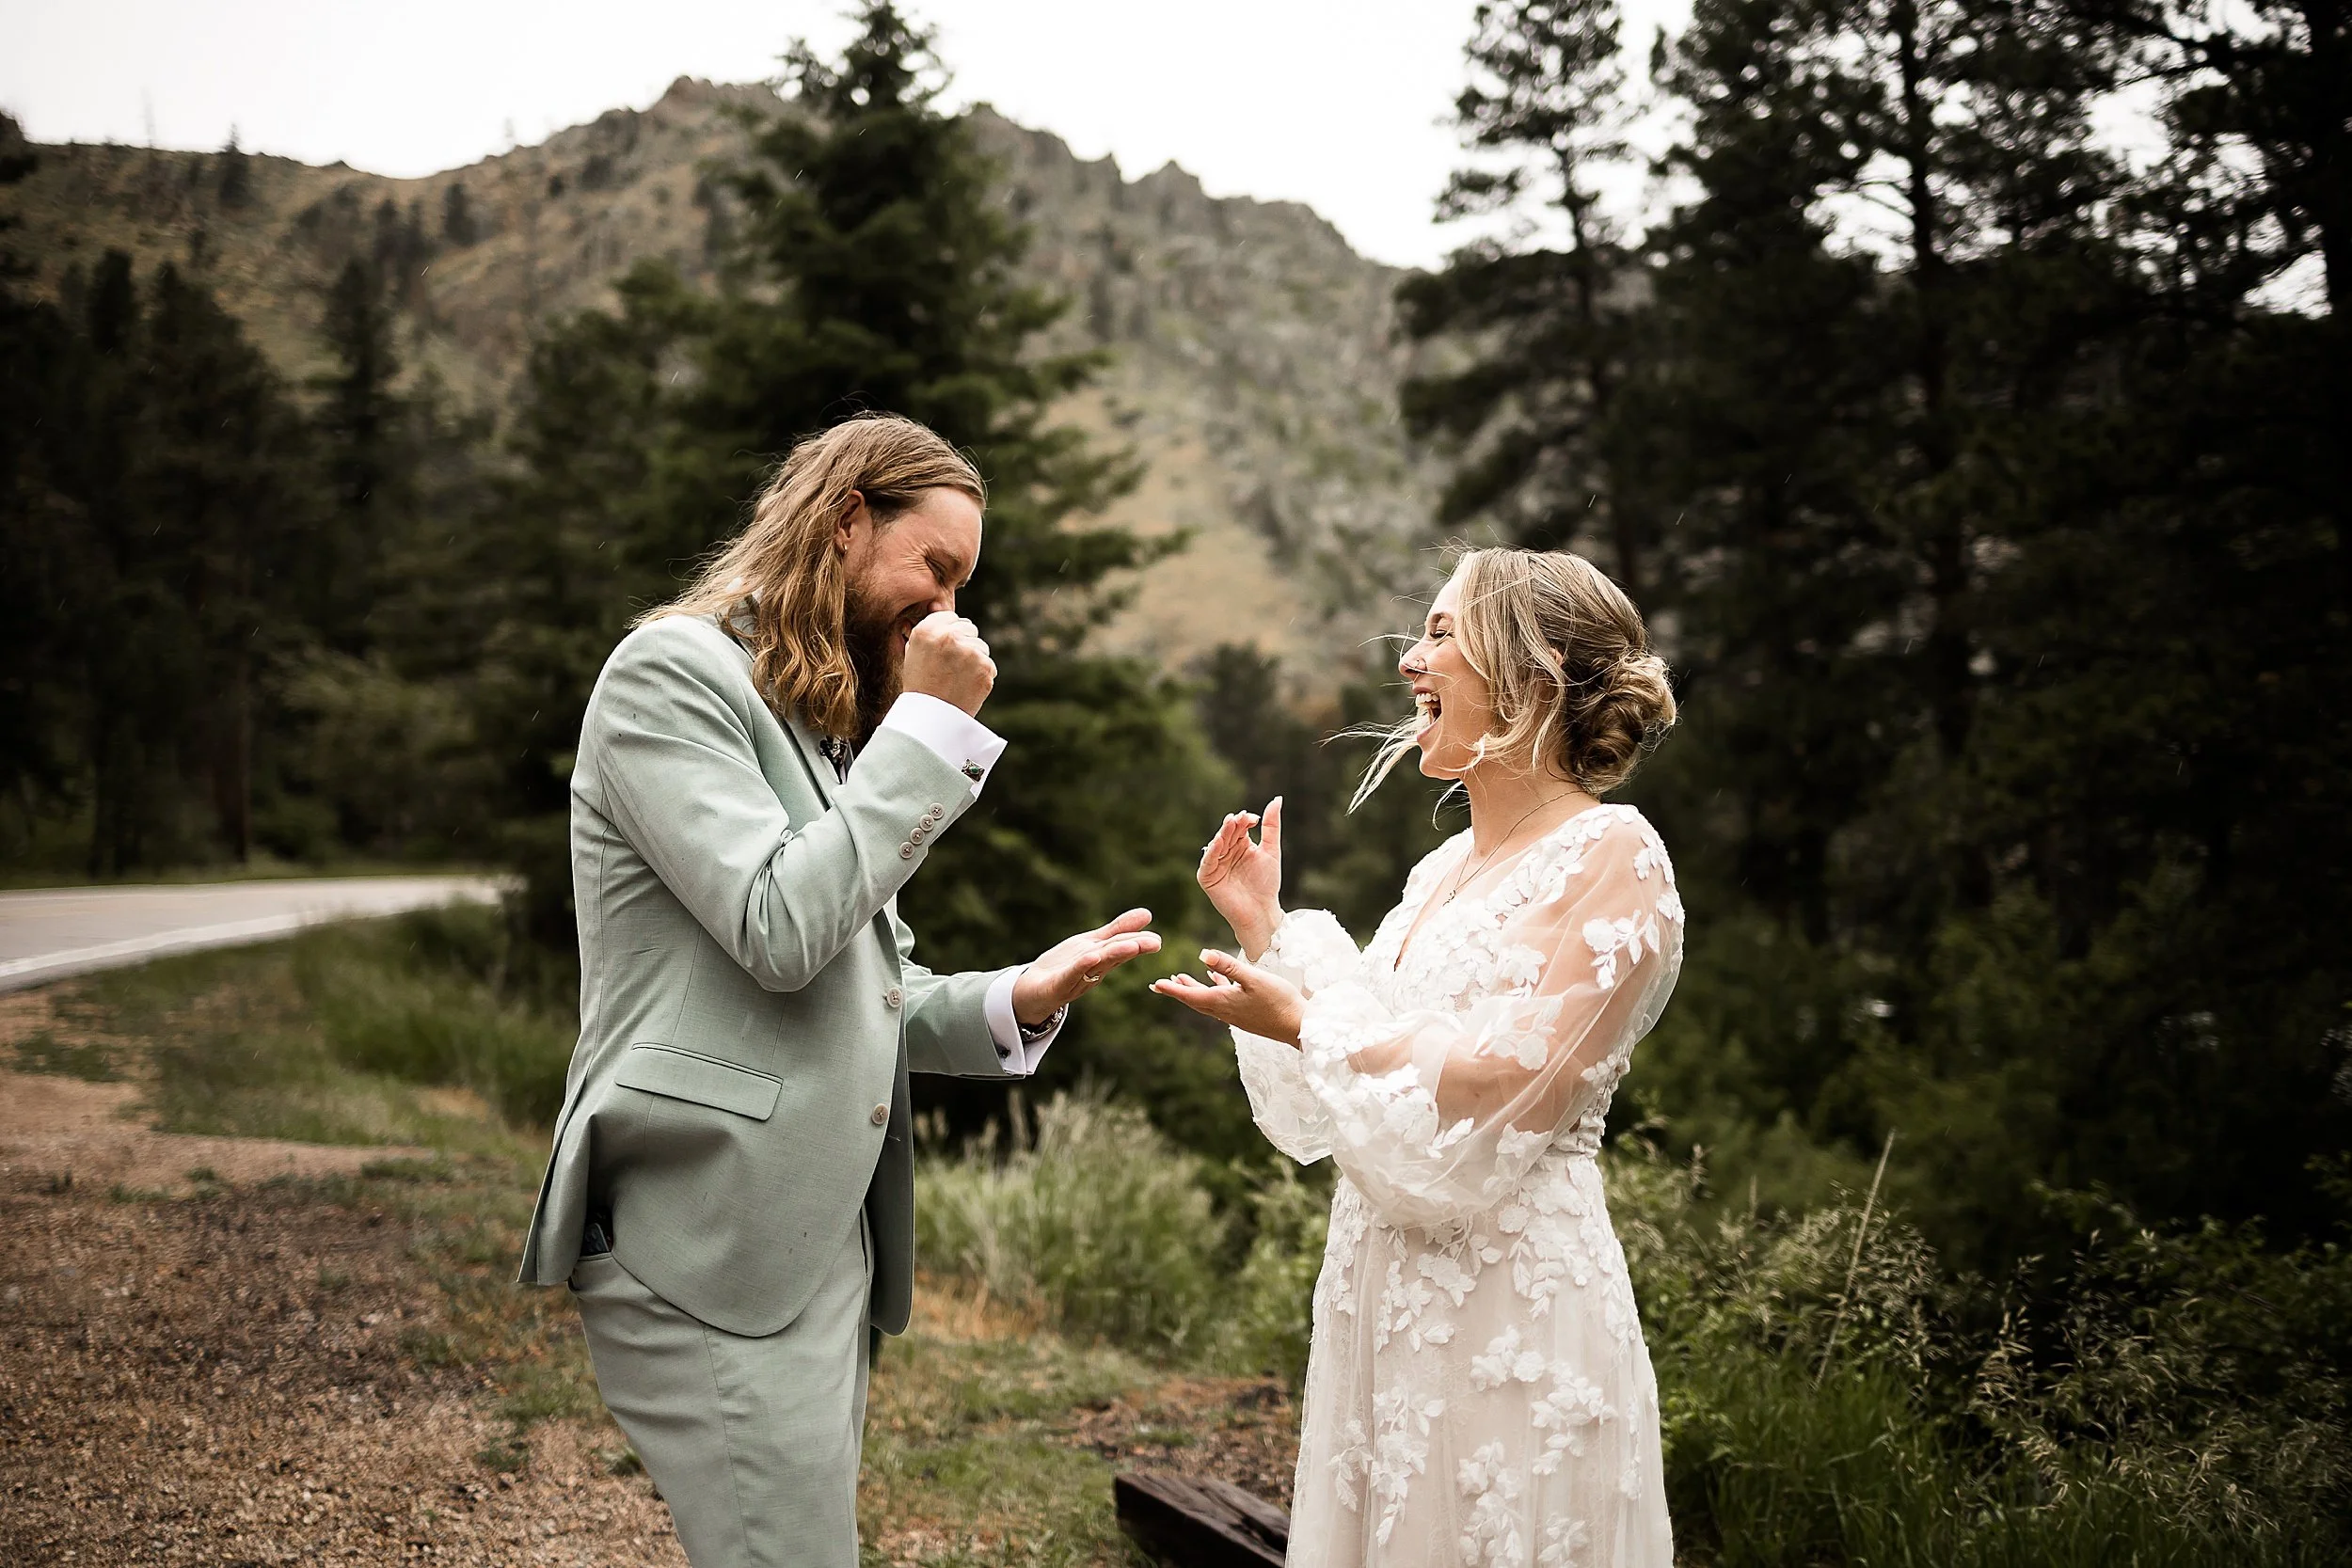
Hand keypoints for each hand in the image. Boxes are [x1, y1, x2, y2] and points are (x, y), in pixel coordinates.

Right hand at [901, 611, 994, 716]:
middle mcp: (949, 636)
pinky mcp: (985, 667)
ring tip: (958, 679)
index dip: (948, 635)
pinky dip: (982, 675)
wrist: (931, 719)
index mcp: (927, 630)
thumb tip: (937, 602)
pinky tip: (966, 687)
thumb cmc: (921, 684)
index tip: (942, 653)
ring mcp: (969, 651)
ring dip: (974, 659)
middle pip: (969, 628)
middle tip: (951, 667)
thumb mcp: (914, 651)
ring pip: (981, 646)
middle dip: (964, 644)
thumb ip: (929, 627)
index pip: (950, 617)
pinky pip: (989, 664)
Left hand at [1011, 909, 1162, 1025]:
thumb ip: (1117, 930)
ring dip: (1115, 954)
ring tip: (1132, 946)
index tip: (1157, 940)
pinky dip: (1082, 965)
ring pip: (1098, 964)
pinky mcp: (1058, 985)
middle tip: (1155, 943)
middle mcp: (1093, 971)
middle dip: (1134, 949)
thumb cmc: (1065, 966)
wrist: (1032, 991)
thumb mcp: (1092, 944)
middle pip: (1115, 956)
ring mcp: (1076, 978)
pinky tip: (1093, 955)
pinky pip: (1072, 974)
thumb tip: (1147, 914)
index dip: (1140, 943)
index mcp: (1102, 960)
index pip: (1122, 948)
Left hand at [1150, 949, 1303, 1045]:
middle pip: (1196, 1000)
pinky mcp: (1247, 1015)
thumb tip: (1202, 954)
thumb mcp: (1253, 978)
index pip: (1190, 996)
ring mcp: (1236, 1015)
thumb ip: (1228, 965)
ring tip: (1183, 979)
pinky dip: (1217, 990)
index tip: (1155, 985)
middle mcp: (1225, 1011)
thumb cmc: (1279, 1001)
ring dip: (1195, 990)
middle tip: (1161, 985)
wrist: (1299, 1027)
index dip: (1172, 990)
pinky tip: (1219, 981)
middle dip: (1179, 991)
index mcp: (1223, 1002)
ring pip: (1209, 1001)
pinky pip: (1224, 1002)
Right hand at [1197, 798, 1283, 957]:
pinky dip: (1212, 852)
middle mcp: (1227, 852)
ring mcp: (1216, 864)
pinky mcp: (1208, 878)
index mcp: (1241, 845)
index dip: (1245, 820)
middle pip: (1227, 833)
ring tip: (1230, 824)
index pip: (1239, 826)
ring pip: (1217, 844)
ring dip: (1222, 834)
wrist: (1262, 911)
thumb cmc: (1267, 884)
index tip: (1254, 819)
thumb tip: (1277, 798)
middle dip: (1233, 825)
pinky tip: (1218, 843)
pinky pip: (1207, 863)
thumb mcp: (1271, 851)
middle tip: (1240, 818)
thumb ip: (1271, 826)